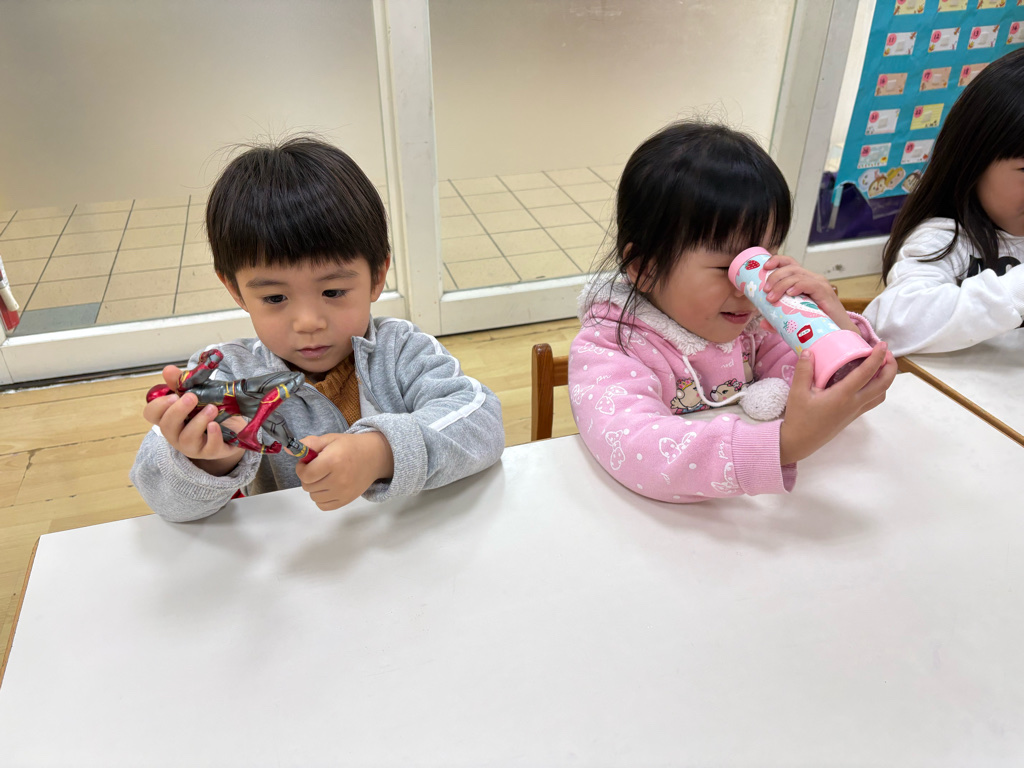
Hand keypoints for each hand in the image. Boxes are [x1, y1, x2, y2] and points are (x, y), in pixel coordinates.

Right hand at [142, 365, 245, 475]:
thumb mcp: (196, 394)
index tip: (173, 395)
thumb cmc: (207, 411)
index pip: (151, 414)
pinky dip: (212, 435)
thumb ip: (181, 383)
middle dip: (178, 411)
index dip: (158, 406)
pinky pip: (209, 447)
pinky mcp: (210, 452)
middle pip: (167, 426)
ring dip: (199, 421)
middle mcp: (176, 434)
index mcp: (169, 418)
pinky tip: (215, 425)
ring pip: (187, 437)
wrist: (233, 430)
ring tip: (211, 408)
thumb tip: (168, 370)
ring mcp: (192, 445)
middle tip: (192, 397)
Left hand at [295, 432, 394, 510]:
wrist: (374, 457)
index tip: (307, 462)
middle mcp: (338, 479)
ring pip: (313, 497)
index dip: (301, 468)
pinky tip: (327, 487)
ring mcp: (343, 492)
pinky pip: (323, 506)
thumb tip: (288, 450)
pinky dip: (321, 498)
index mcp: (333, 461)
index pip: (305, 474)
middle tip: (317, 468)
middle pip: (307, 486)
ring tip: (324, 477)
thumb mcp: (330, 439)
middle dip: (308, 477)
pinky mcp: (346, 501)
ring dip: (314, 487)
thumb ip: (309, 444)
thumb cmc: (350, 446)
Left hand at [763, 255, 855, 331]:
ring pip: (797, 275)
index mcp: (803, 280)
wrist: (838, 331)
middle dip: (774, 276)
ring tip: (772, 298)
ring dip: (781, 285)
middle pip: (791, 267)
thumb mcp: (792, 319)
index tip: (764, 267)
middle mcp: (812, 278)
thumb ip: (777, 320)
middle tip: (766, 291)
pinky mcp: (825, 292)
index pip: (790, 263)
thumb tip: (763, 323)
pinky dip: (797, 286)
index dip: (776, 261)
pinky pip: (809, 284)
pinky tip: (790, 294)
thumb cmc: (817, 322)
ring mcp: (819, 284)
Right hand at [779, 343, 897, 464]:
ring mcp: (856, 411)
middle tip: (886, 353)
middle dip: (890, 367)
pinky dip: (878, 388)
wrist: (800, 442)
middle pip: (883, 384)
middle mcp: (854, 403)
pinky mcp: (853, 416)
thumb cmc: (799, 418)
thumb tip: (809, 351)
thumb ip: (804, 371)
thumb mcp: (797, 393)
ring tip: (881, 366)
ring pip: (881, 394)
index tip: (882, 344)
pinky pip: (873, 401)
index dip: (877, 357)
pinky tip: (868, 381)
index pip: (866, 373)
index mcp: (843, 395)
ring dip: (886, 379)